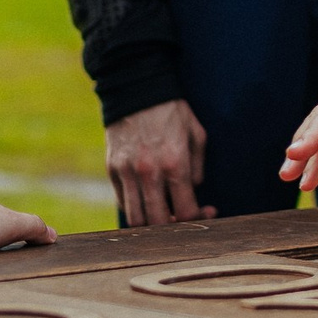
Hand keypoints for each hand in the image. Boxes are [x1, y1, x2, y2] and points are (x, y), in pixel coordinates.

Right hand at [104, 99, 210, 226]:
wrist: (136, 89)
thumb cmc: (172, 111)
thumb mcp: (197, 134)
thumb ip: (197, 167)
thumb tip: (194, 190)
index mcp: (174, 163)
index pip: (185, 211)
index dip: (197, 218)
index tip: (205, 211)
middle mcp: (148, 171)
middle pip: (158, 222)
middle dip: (173, 228)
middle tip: (182, 217)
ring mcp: (126, 171)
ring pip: (135, 219)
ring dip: (150, 224)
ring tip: (163, 215)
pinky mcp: (112, 168)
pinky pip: (122, 201)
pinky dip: (135, 208)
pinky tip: (148, 199)